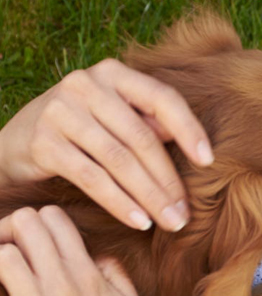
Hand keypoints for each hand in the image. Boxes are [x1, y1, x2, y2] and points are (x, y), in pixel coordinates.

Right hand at [0, 59, 212, 231]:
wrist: (16, 143)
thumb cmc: (81, 131)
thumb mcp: (115, 118)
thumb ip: (149, 124)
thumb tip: (195, 148)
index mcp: (113, 73)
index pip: (162, 98)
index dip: (189, 130)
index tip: (208, 162)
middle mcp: (85, 84)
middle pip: (142, 138)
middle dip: (168, 181)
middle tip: (185, 214)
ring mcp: (61, 110)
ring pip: (119, 160)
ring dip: (149, 196)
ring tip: (168, 222)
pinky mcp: (43, 141)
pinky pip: (92, 177)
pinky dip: (119, 202)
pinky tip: (138, 221)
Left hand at [0, 206, 149, 295]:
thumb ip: (115, 277)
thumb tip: (95, 255)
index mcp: (91, 279)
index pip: (53, 220)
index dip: (34, 227)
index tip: (27, 249)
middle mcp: (66, 290)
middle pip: (24, 225)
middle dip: (8, 235)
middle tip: (5, 264)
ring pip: (1, 256)